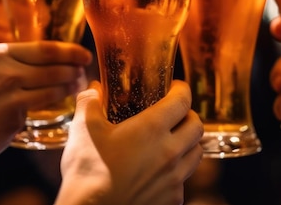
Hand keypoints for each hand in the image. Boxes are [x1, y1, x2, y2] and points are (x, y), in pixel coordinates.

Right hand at [0, 40, 91, 203]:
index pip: (39, 47)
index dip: (64, 49)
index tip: (78, 52)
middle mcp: (4, 69)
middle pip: (52, 62)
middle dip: (74, 63)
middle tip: (85, 66)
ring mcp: (10, 91)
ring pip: (54, 82)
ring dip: (71, 82)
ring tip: (80, 83)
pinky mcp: (13, 115)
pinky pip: (45, 103)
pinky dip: (60, 100)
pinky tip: (66, 100)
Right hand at [56, 80, 203, 204]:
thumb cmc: (88, 172)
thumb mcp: (83, 129)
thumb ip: (90, 102)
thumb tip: (93, 90)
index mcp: (152, 128)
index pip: (182, 100)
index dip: (181, 89)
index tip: (175, 87)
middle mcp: (169, 152)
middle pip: (197, 126)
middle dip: (189, 115)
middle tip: (175, 113)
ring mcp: (173, 179)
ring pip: (196, 154)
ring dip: (188, 143)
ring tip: (172, 141)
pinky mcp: (171, 199)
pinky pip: (184, 181)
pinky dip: (177, 172)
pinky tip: (159, 171)